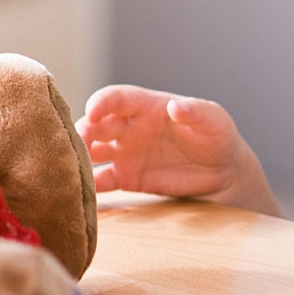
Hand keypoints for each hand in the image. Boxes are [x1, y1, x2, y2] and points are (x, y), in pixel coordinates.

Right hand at [76, 85, 281, 216]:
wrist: (223, 173)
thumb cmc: (217, 137)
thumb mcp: (214, 120)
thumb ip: (197, 112)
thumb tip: (177, 106)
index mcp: (147, 106)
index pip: (116, 98)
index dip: (101, 102)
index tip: (92, 112)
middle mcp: (129, 127)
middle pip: (96, 125)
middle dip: (82, 132)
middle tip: (78, 145)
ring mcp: (125, 153)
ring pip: (91, 152)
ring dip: (78, 158)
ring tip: (71, 170)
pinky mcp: (126, 179)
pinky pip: (100, 182)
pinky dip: (87, 188)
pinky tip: (78, 196)